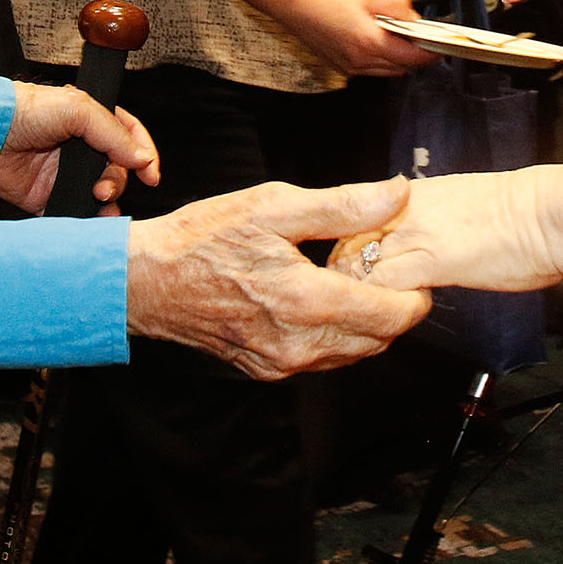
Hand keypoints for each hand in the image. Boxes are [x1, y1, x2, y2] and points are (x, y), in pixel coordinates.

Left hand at [0, 82, 159, 214]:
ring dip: (106, 203)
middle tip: (103, 188)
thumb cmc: (26, 109)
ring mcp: (64, 173)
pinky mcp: (45, 197)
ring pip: (99, 194)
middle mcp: (80, 148)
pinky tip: (88, 219)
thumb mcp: (78, 109)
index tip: (151, 176)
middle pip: (117, 170)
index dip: (144, 155)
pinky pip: (72, 212)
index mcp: (91, 122)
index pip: (129, 137)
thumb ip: (114, 134)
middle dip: (117, 181)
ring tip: (99, 204)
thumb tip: (142, 158)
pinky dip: (83, 219)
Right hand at [128, 178, 431, 378]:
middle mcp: (300, 345)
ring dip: (366, 321)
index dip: (415, 292)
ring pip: (355, 352)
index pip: (394, 316)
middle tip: (381, 266)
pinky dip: (337, 333)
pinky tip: (321, 298)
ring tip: (350, 278)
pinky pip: (324, 359)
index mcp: (307, 302)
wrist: (147, 281)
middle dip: (394, 306)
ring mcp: (283, 363)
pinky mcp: (268, 369)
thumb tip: (397, 193)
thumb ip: (343, 205)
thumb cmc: (203, 238)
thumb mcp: (274, 205)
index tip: (410, 264)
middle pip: (382, 339)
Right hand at [281, 0, 431, 75]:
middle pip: (403, 68)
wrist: (296, 6)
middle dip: (416, 55)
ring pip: (389, 72)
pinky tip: (377, 41)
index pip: (413, 58)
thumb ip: (398, 7)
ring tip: (398, 37)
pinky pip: (372, 70)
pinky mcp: (343, 69)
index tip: (441, 45)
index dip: (431, 53)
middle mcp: (361, 61)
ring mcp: (351, 69)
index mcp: (369, 42)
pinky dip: (382, 60)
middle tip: (420, 37)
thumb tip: (415, 19)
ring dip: (399, 59)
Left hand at [329, 168, 561, 293]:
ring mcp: (416, 233)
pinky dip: (378, 304)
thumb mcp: (461, 202)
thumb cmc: (522, 211)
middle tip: (339, 297)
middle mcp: (407, 208)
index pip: (355, 216)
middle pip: (347, 238)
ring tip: (357, 314)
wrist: (550, 214)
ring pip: (359, 261)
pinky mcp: (432, 262)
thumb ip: (431, 217)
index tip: (344, 265)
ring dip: (354, 290)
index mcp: (412, 193)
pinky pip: (385, 285)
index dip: (345, 245)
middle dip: (340, 270)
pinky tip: (385, 318)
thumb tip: (421, 232)